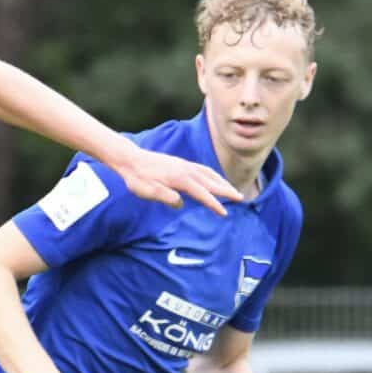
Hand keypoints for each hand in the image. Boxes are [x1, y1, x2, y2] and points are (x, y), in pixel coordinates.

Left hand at [111, 143, 237, 215]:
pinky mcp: (181, 163)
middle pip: (211, 181)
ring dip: (222, 182)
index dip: (213, 203)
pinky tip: (214, 180)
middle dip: (226, 190)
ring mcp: (185, 165)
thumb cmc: (137, 178)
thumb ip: (165, 197)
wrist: (130, 159)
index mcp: (179, 179)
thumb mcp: (147, 191)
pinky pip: (202, 169)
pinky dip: (213, 175)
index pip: (201, 193)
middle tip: (240, 198)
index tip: (224, 213)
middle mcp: (186, 170)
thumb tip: (180, 204)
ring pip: (209, 173)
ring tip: (232, 190)